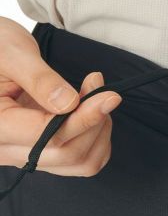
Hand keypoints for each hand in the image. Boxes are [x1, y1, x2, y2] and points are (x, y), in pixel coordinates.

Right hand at [0, 17, 121, 175]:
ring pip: (80, 163)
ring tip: (93, 97)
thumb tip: (69, 104)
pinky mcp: (43, 155)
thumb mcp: (12, 53)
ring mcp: (26, 156)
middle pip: (68, 154)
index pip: (48, 136)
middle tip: (98, 87)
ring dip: (99, 131)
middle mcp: (6, 150)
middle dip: (94, 121)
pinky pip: (82, 162)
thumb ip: (39, 79)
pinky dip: (97, 139)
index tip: (110, 97)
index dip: (85, 118)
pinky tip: (91, 112)